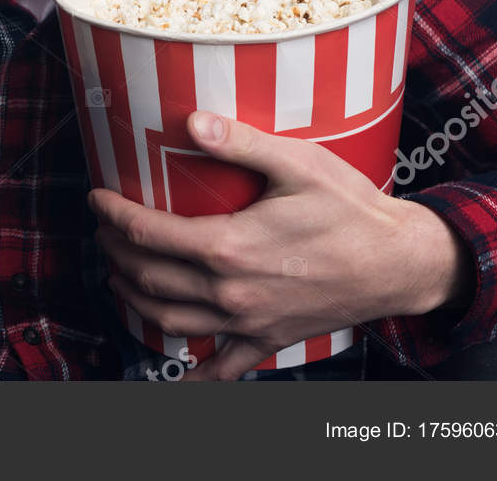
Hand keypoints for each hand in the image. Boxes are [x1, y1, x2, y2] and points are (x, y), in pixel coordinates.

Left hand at [89, 110, 471, 379]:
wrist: (399, 263)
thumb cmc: (351, 209)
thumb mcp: (298, 163)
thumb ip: (241, 141)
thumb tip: (192, 121)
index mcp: (229, 247)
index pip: (149, 234)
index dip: (114, 216)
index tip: (96, 198)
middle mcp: (230, 292)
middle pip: (150, 277)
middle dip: (116, 253)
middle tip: (104, 232)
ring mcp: (247, 321)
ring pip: (170, 321)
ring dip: (135, 298)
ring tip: (120, 276)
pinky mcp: (268, 339)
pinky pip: (223, 367)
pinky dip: (193, 373)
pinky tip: (176, 374)